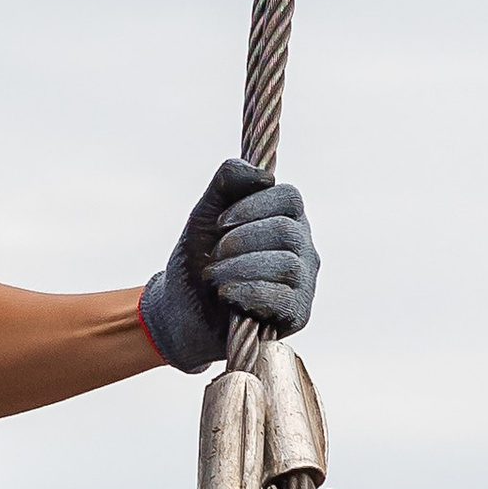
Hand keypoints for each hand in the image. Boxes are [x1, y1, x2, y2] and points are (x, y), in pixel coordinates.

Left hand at [140, 162, 318, 373]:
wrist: (183, 314)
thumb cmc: (198, 261)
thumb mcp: (204, 216)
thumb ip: (228, 183)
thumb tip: (264, 175)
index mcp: (285, 217)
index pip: (288, 197)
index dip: (252, 207)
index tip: (219, 224)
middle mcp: (302, 247)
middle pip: (287, 230)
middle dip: (241, 241)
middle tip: (214, 255)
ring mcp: (304, 281)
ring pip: (287, 264)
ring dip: (240, 268)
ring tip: (214, 277)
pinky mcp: (298, 313)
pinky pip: (285, 298)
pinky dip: (249, 293)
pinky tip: (226, 294)